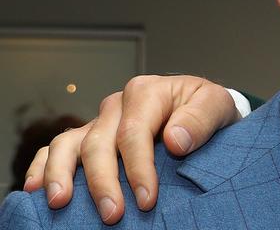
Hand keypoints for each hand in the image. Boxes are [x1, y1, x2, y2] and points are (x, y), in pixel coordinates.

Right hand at [22, 75, 240, 224]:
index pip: (134, 133)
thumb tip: (174, 141)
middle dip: (103, 182)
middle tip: (112, 214)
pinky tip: (36, 189)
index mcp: (147, 92)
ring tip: (60, 202)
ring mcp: (99, 121)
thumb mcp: (217, 106)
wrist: (202, 110)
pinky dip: (43, 165)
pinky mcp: (88, 136)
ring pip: (69, 144)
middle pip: (99, 143)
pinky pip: (57, 147)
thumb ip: (200, 119)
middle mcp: (117, 104)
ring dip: (62, 174)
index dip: (138, 168)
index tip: (147, 199)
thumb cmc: (208, 109)